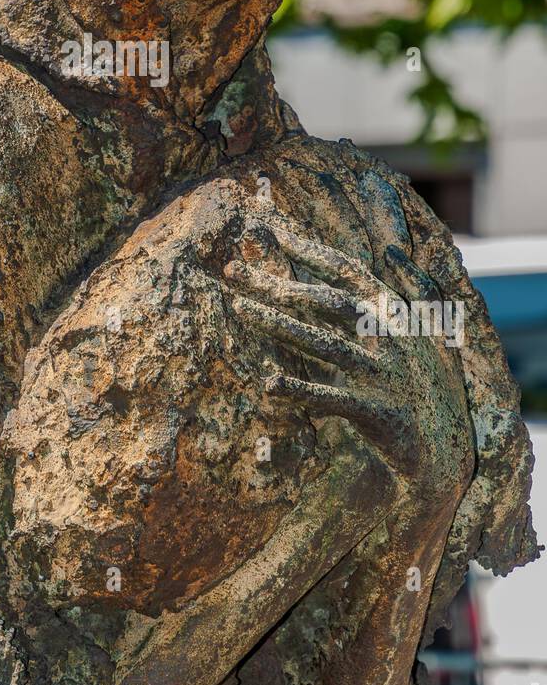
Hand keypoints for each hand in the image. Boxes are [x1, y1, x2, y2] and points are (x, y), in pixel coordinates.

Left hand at [222, 213, 473, 503]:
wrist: (450, 454)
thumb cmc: (436, 390)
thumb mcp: (435, 333)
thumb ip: (416, 289)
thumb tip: (390, 252)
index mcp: (397, 315)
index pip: (348, 271)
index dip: (310, 249)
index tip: (273, 230)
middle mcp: (389, 338)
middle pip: (325, 300)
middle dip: (278, 282)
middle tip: (233, 270)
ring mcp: (382, 374)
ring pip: (324, 342)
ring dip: (279, 324)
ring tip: (239, 308)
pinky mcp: (377, 413)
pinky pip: (331, 398)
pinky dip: (301, 390)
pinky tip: (268, 383)